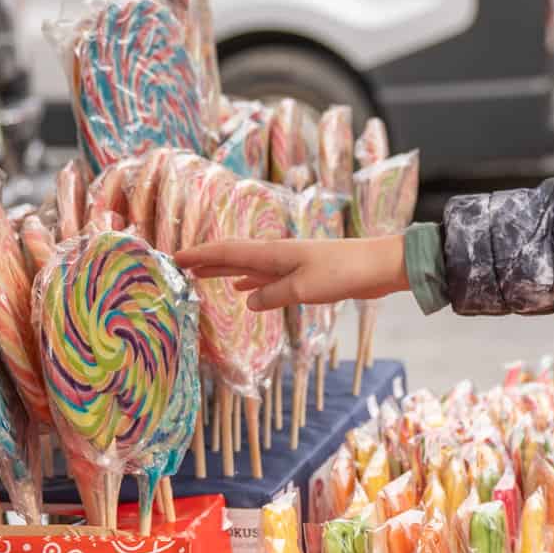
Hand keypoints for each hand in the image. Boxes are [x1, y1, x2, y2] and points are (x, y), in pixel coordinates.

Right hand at [174, 235, 408, 312]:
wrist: (379, 266)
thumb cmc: (343, 273)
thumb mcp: (303, 289)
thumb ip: (272, 296)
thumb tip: (246, 301)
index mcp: (273, 253)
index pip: (227, 251)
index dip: (200, 254)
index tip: (174, 257)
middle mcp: (277, 255)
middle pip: (233, 256)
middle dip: (206, 260)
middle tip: (178, 266)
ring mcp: (289, 264)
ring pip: (247, 266)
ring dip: (223, 270)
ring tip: (202, 276)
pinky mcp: (303, 275)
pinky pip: (265, 277)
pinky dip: (248, 282)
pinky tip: (242, 290)